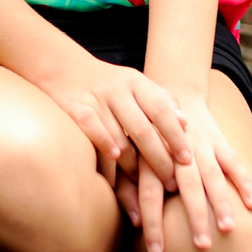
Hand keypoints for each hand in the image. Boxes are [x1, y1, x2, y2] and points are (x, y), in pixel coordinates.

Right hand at [36, 54, 190, 187]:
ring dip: (133, 164)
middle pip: (143, 129)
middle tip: (170, 182)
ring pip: (119, 137)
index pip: (162, 111)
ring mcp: (96, 98)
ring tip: (144, 184)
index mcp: (137, 82)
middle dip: (159, 159)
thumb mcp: (137, 84)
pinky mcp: (75, 107)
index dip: (176, 137)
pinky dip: (104, 143)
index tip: (187, 160)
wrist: (64, 67)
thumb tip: (185, 123)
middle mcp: (118, 89)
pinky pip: (92, 129)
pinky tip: (115, 159)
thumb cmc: (109, 83)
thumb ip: (162, 101)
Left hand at [114, 94, 251, 251]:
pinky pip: (235, 163)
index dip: (153, 223)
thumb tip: (133, 223)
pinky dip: (245, 182)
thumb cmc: (147, 139)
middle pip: (186, 187)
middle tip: (201, 247)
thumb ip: (129, 186)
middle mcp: (177, 151)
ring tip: (228, 229)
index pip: (149, 194)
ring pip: (213, 175)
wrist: (173, 94)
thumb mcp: (132, 155)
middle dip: (194, 217)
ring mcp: (201, 145)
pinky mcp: (220, 141)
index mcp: (151, 157)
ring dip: (221, 202)